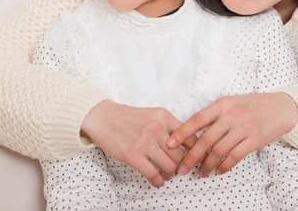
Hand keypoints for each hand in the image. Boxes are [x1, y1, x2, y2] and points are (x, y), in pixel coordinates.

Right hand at [81, 100, 196, 187]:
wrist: (103, 118)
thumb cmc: (128, 118)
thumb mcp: (152, 115)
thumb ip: (168, 126)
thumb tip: (185, 144)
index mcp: (164, 116)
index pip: (189, 137)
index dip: (194, 151)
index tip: (193, 158)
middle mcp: (157, 128)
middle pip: (180, 154)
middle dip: (181, 165)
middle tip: (178, 169)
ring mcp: (145, 142)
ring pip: (170, 166)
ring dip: (170, 174)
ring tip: (167, 174)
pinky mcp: (133, 155)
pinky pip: (153, 174)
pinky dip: (158, 182)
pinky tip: (158, 181)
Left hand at [167, 93, 297, 176]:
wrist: (280, 108)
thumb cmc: (251, 106)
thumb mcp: (230, 103)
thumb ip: (214, 115)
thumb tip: (192, 132)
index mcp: (222, 105)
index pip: (197, 119)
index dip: (182, 133)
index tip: (169, 144)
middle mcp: (231, 115)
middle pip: (206, 139)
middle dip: (191, 156)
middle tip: (182, 168)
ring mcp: (243, 128)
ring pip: (219, 151)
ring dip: (207, 165)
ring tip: (200, 173)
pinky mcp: (254, 140)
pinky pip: (235, 157)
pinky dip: (224, 166)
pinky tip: (218, 171)